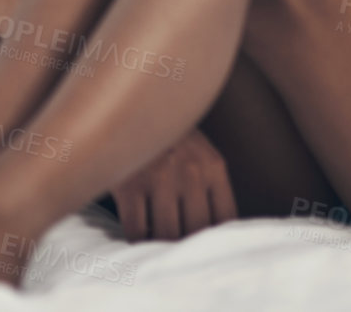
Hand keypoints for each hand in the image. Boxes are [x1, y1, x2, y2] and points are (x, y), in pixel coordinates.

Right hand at [110, 128, 237, 241]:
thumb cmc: (164, 132)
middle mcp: (191, 172)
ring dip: (160, 246)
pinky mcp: (128, 184)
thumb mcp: (197, 148)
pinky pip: (137, 231)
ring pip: (167, 235)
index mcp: (213, 165)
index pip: (226, 219)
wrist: (125, 97)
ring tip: (155, 246)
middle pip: (197, 232)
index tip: (205, 250)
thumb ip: (210, 181)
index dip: (216, 241)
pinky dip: (136, 241)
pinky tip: (134, 237)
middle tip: (176, 252)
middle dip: (187, 246)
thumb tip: (217, 231)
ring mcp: (159, 178)